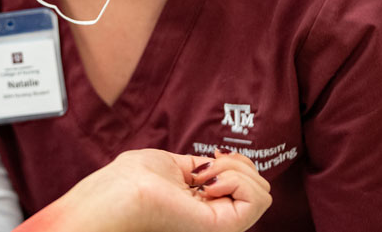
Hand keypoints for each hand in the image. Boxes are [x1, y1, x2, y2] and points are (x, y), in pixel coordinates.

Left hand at [17, 148, 270, 231]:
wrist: (118, 195)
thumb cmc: (129, 181)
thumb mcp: (170, 165)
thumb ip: (196, 168)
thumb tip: (218, 163)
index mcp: (202, 204)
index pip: (244, 184)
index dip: (236, 162)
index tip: (212, 157)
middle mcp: (214, 216)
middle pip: (259, 187)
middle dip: (240, 165)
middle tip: (205, 168)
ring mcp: (220, 223)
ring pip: (263, 191)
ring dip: (237, 171)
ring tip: (204, 177)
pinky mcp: (222, 227)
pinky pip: (259, 200)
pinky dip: (239, 181)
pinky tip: (209, 183)